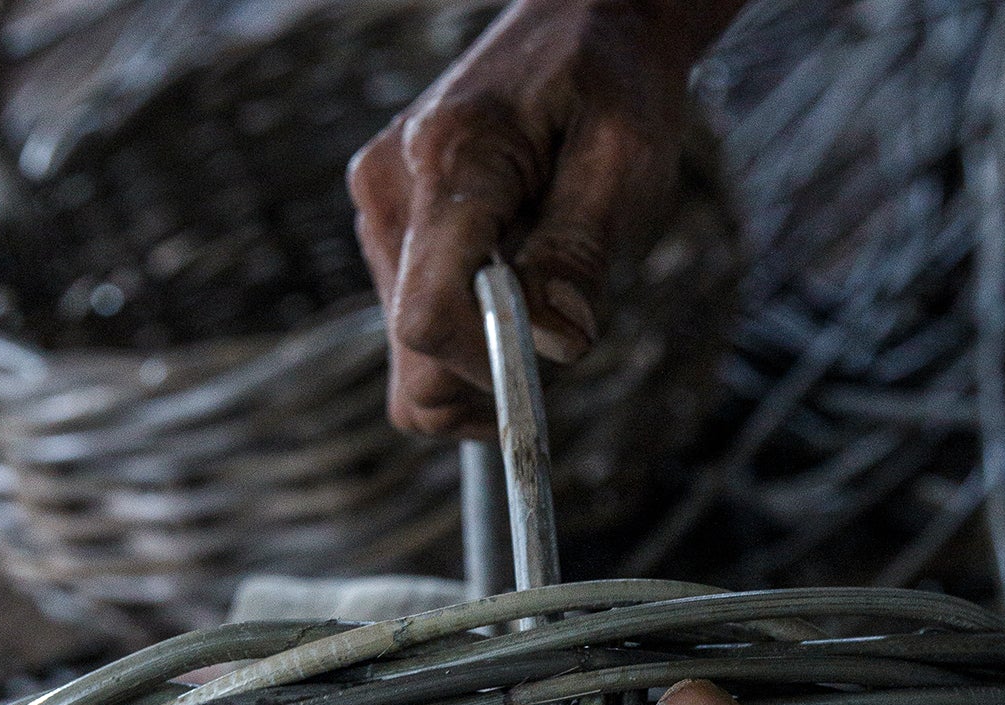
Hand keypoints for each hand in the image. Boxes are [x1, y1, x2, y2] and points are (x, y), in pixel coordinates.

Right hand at [348, 0, 741, 435]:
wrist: (579, 21)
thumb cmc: (611, 83)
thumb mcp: (624, 157)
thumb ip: (584, 252)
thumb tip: (558, 348)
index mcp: (448, 163)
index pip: (428, 320)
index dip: (490, 367)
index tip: (555, 355)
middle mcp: (391, 192)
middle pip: (416, 356)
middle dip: (494, 370)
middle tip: (562, 318)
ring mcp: (380, 213)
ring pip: (416, 356)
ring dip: (488, 351)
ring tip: (545, 280)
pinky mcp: (389, 231)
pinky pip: (422, 327)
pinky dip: (474, 335)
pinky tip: (517, 282)